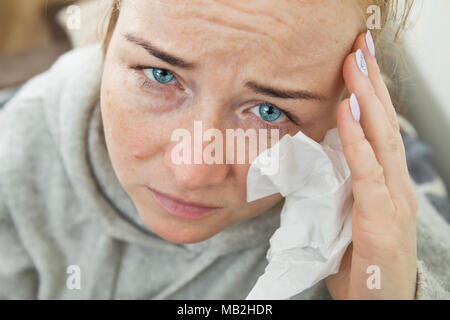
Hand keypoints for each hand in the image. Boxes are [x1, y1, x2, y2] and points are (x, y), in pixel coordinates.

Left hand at [325, 31, 417, 298]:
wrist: (382, 305)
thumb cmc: (361, 262)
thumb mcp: (350, 216)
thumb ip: (341, 187)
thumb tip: (321, 159)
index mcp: (388, 184)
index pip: (379, 131)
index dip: (370, 95)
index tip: (357, 64)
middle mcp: (397, 186)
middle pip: (384, 125)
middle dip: (372, 83)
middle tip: (359, 47)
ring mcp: (394, 201)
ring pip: (381, 139)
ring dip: (367, 98)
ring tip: (355, 64)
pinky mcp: (382, 219)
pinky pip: (368, 171)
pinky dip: (357, 138)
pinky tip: (349, 110)